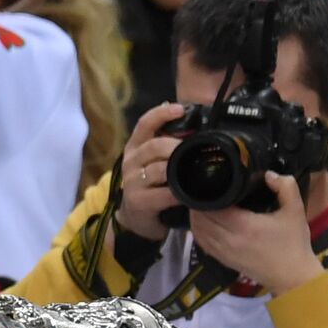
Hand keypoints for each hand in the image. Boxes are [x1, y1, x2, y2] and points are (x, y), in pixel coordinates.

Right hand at [112, 102, 186, 241]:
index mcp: (135, 147)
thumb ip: (168, 146)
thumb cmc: (151, 186)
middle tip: (195, 150)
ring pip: (160, 169)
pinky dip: (179, 193)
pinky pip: (164, 193)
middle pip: (155, 146)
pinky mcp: (138, 201)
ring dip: (179, 170)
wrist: (135, 218)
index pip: (144, 124)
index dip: (161, 114)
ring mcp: (132, 182)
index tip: (180, 108)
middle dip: (177, 147)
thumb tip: (197, 128)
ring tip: (194, 172)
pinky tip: (188, 193)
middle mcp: (130, 162)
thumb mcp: (154, 162)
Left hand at [187, 172, 321, 294]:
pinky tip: (201, 221)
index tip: (208, 182)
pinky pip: (202, 243)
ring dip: (196, 217)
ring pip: (198, 230)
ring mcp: (223, 252)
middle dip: (198, 203)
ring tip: (199, 203)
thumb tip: (268, 174)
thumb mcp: (295, 211)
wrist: (292, 277)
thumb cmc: (293, 243)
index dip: (206, 194)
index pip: (213, 207)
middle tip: (201, 189)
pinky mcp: (222, 260)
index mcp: (244, 225)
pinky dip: (198, 230)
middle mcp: (228, 239)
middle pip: (201, 218)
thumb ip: (285, 187)